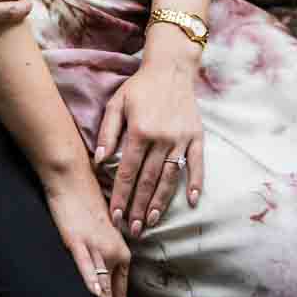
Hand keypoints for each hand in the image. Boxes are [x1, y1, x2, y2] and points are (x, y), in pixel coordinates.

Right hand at [43, 176, 130, 296]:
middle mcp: (113, 250)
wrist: (73, 178)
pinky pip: (85, 265)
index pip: (121, 288)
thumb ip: (106, 253)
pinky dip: (90, 279)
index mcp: (121, 250)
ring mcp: (96, 246)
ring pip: (101, 283)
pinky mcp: (77, 241)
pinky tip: (93, 293)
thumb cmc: (87, 203)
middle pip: (111, 291)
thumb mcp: (103, 232)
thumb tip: (104, 274)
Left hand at [95, 40, 204, 237]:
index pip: (127, 172)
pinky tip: (191, 201)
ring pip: (170, 176)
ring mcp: (181, 138)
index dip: (120, 196)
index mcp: (139, 131)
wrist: (172, 67)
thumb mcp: (116, 103)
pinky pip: (197, 163)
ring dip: (160, 202)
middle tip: (132, 230)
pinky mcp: (197, 136)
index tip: (115, 216)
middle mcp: (161, 137)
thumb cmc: (140, 86)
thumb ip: (107, 132)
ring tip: (151, 222)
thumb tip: (99, 161)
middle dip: (138, 207)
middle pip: (148, 180)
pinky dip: (195, 182)